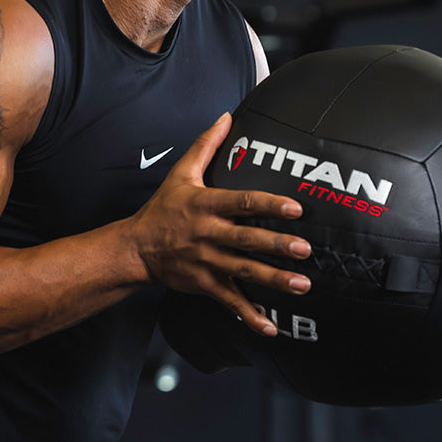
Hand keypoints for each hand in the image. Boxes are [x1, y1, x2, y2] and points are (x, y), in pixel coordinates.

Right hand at [129, 113, 311, 336]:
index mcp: (205, 205)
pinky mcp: (204, 285)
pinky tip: (272, 326)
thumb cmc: (163, 208)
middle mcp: (207, 235)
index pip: (242, 203)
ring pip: (244, 273)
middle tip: (306, 250)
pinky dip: (250, 316)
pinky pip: (230, 302)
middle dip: (277, 246)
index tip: (295, 208)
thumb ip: (206, 144)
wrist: (136, 247)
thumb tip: (227, 116)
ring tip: (302, 285)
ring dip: (274, 280)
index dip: (269, 205)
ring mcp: (206, 263)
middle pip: (247, 240)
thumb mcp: (181, 173)